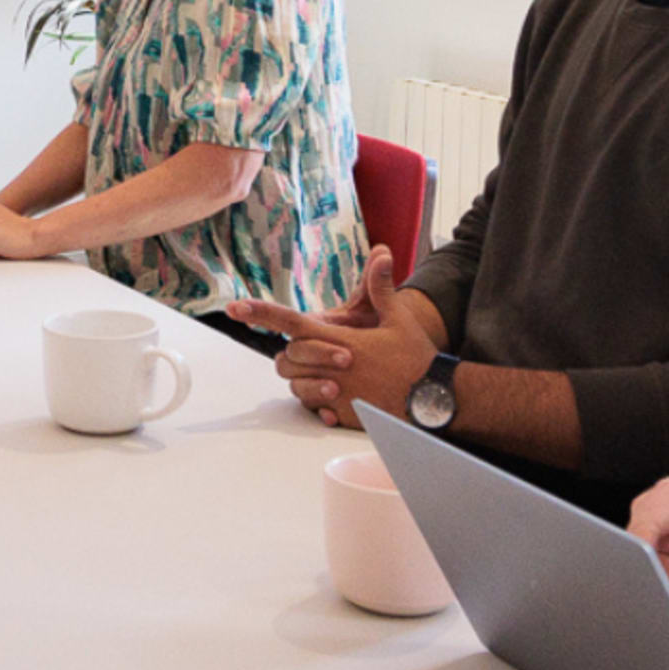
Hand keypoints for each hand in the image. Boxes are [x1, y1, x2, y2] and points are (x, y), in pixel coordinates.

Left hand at [239, 251, 436, 426]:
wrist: (434, 401)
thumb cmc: (417, 359)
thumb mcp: (400, 320)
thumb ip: (382, 289)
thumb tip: (381, 253)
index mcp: (342, 342)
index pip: (292, 324)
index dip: (261, 314)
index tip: (234, 307)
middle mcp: (333, 369)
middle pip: (287, 359)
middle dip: (291, 353)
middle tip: (310, 349)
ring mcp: (337, 395)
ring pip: (296, 386)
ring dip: (304, 378)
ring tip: (327, 372)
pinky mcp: (344, 415)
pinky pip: (315, 409)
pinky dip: (319, 402)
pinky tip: (336, 395)